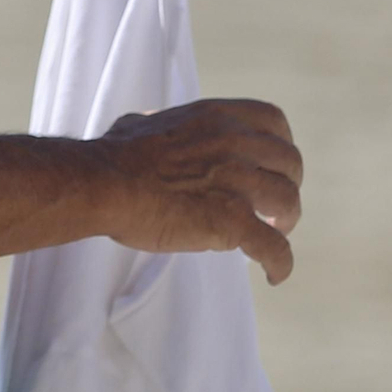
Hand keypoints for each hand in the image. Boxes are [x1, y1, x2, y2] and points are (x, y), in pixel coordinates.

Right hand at [96, 99, 302, 284]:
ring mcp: (237, 182)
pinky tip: (275, 274)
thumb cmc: (114, 156)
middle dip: (288, 182)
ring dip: (287, 219)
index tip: (273, 163)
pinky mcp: (232, 221)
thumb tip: (153, 124)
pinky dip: (281, 262)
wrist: (102, 183)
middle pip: (289, 162)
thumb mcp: (145, 122)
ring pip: (288, 201)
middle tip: (274, 203)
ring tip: (276, 232)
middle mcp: (235, 143)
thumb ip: (164, 125)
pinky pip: (273, 246)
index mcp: (217, 118)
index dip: (281, 144)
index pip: (272, 121)